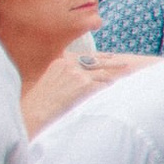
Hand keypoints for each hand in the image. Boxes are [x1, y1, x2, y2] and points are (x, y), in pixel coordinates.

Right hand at [23, 51, 152, 135]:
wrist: (38, 108)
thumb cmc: (43, 98)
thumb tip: (80, 74)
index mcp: (62, 60)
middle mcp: (70, 64)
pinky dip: (108, 86)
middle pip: (96, 61)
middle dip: (112, 62)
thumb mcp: (51, 78)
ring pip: (101, 73)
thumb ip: (65, 72)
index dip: (100, 56)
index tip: (110, 56)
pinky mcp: (84, 83)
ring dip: (114, 75)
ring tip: (126, 74)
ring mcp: (78, 73)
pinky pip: (101, 84)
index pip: (85, 56)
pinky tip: (114, 87)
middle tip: (126, 62)